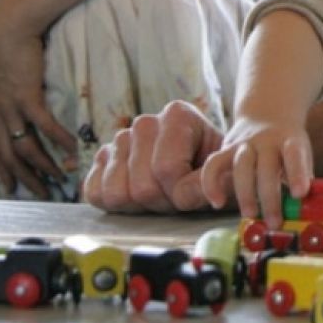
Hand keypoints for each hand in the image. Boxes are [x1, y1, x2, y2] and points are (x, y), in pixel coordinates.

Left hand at [0, 24, 72, 197]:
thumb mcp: (6, 78)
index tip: (11, 188)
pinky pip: (43, 124)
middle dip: (24, 178)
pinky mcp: (27, 95)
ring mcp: (11, 106)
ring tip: (59, 176)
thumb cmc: (11, 50)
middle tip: (41, 193)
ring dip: (43, 164)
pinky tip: (71, 149)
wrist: (10, 29)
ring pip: (24, 145)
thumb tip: (26, 106)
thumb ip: (13, 95)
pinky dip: (58, 139)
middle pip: (8, 156)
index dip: (2, 171)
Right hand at [82, 100, 221, 212]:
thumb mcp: (228, 172)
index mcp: (177, 115)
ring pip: (117, 194)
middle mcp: (144, 123)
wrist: (202, 168)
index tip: (199, 193)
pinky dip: (117, 206)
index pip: (166, 169)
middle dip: (164, 202)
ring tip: (162, 194)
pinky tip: (139, 194)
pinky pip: (95, 194)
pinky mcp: (101, 160)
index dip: (182, 195)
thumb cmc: (218, 169)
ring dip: (142, 206)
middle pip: (142, 187)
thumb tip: (212, 195)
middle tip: (179, 197)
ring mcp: (119, 140)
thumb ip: (219, 181)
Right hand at [200, 112, 313, 229]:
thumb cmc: (288, 145)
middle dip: (270, 197)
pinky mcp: (226, 148)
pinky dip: (211, 184)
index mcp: (290, 140)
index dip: (297, 174)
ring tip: (250, 215)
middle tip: (275, 222)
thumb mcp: (302, 154)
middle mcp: (266, 140)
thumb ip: (304, 176)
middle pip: (266, 167)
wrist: (268, 112)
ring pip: (241, 166)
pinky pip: (213, 165)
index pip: (294, 155)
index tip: (299, 194)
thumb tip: (309, 207)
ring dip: (245, 194)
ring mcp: (244, 143)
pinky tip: (217, 203)